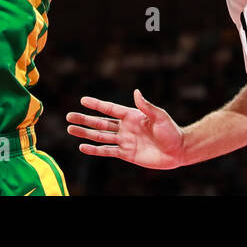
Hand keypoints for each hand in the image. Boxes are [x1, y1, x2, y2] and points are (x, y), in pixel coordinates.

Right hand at [66, 90, 185, 169]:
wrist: (177, 151)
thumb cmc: (171, 131)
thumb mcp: (159, 116)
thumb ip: (146, 106)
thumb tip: (136, 92)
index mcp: (131, 115)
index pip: (109, 109)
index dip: (96, 104)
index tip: (82, 100)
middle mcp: (125, 127)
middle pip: (100, 122)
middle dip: (84, 119)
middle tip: (68, 116)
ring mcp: (124, 140)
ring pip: (100, 136)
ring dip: (85, 133)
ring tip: (70, 129)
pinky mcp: (126, 154)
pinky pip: (107, 151)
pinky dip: (94, 150)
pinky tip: (82, 147)